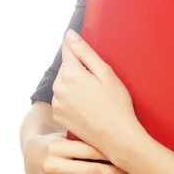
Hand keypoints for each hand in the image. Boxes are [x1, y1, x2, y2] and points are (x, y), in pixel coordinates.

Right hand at [24, 133, 137, 173]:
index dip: (111, 155)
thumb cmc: (59, 140)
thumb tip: (121, 138)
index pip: (89, 151)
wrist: (31, 154)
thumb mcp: (67, 133)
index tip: (130, 158)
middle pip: (90, 171)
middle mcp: (51, 164)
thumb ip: (87, 136)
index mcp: (57, 146)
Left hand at [51, 29, 144, 160]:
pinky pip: (63, 98)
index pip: (67, 49)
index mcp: (71, 74)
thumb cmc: (117, 104)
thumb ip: (84, 52)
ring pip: (63, 83)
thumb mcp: (105, 73)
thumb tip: (68, 35)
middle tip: (99, 81)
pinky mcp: (58, 116)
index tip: (87, 53)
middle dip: (79, 68)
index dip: (78, 48)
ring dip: (75, 83)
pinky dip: (72, 98)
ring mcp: (57, 104)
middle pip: (66, 67)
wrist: (116, 138)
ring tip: (94, 96)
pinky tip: (88, 106)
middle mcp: (59, 88)